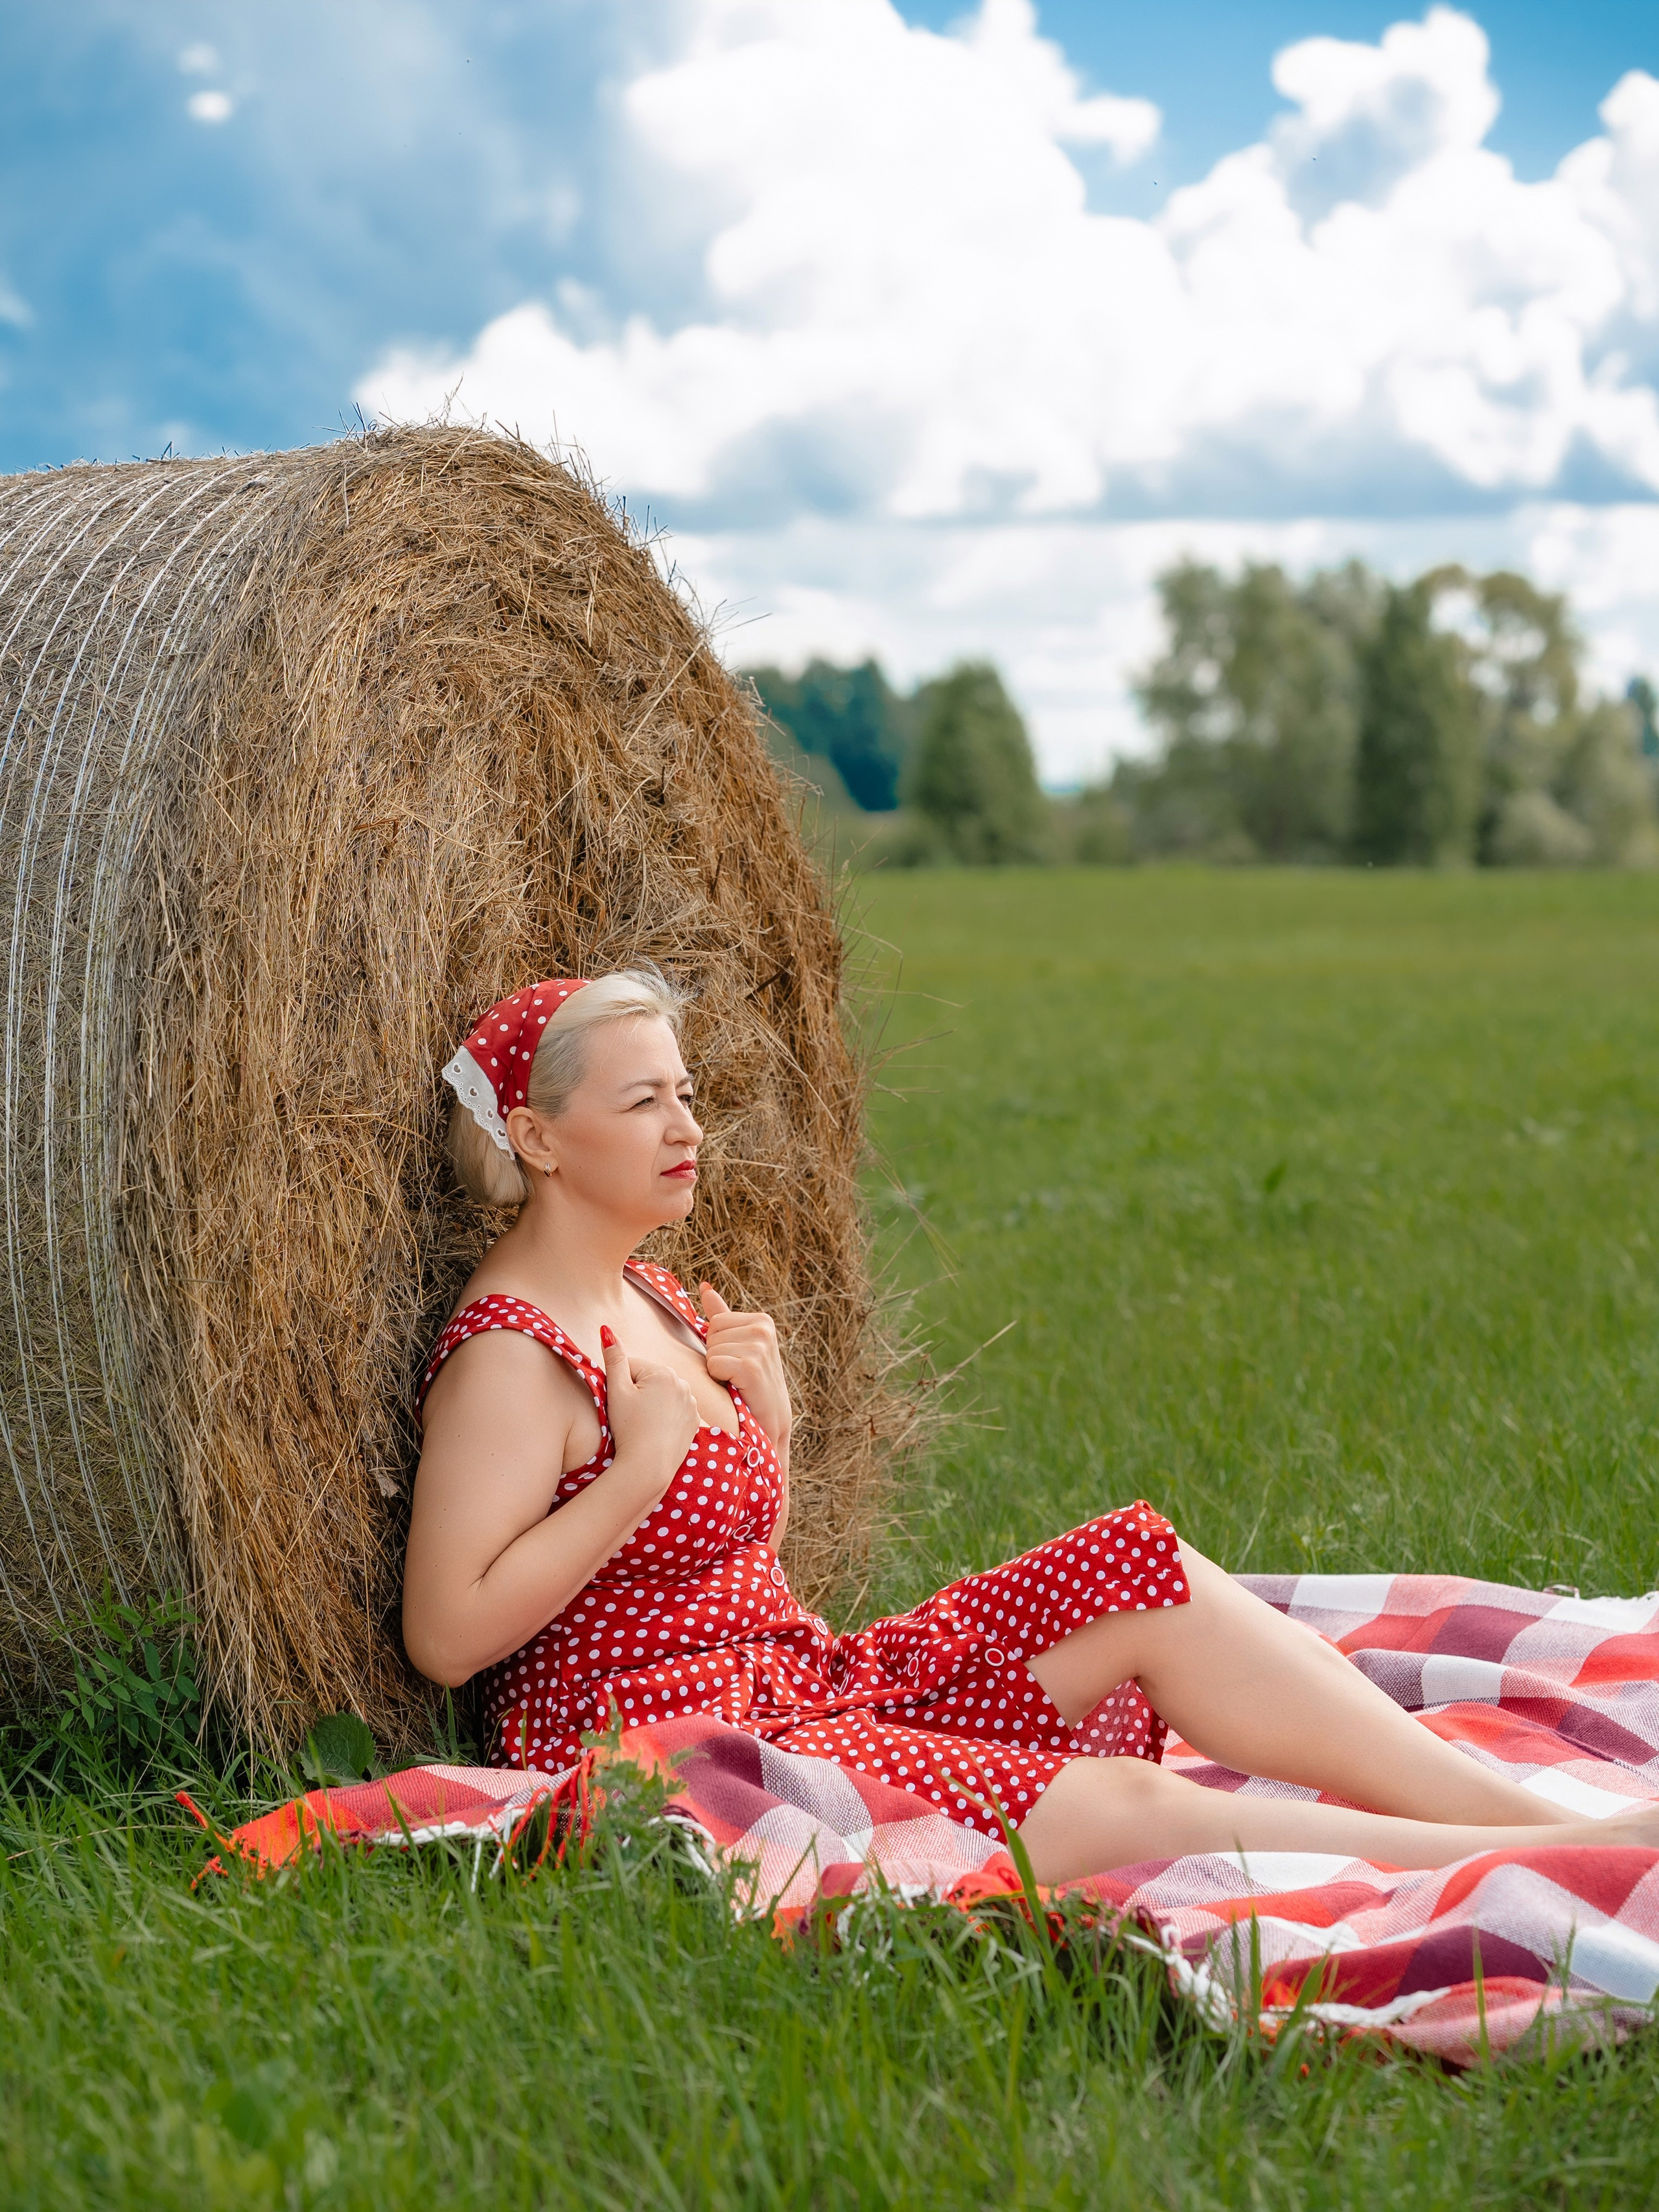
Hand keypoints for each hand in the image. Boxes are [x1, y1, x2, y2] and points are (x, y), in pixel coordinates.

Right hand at [600, 1326, 700, 1508]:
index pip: (632, 1367)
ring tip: (643, 1425)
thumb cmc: (629, 1428)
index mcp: (663, 1372)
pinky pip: (676, 1411)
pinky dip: (666, 1417)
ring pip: (663, 1395)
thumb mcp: (616, 1391)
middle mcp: (683, 1383)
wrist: (648, 1467)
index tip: (621, 1405)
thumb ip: (613, 1358)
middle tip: (631, 1417)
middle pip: (649, 1380)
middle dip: (637, 1393)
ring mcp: (692, 1403)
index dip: (620, 1385)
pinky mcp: (695, 1421)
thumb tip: (607, 1330)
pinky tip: (657, 1430)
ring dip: (652, 1404)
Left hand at [700, 1285, 792, 1456]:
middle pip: (711, 1332)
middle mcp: (764, 1329)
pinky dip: (719, 1379)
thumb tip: (705, 1287)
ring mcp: (759, 1346)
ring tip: (737, 1383)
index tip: (737, 1364)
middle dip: (715, 1357)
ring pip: (711, 1349)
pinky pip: (714, 1362)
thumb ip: (722, 1316)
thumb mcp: (739, 1347)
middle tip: (736, 1376)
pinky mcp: (752, 1366)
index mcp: (762, 1320)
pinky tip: (737, 1388)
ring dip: (717, 1371)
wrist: (769, 1425)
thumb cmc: (751, 1387)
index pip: (715, 1321)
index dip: (718, 1346)